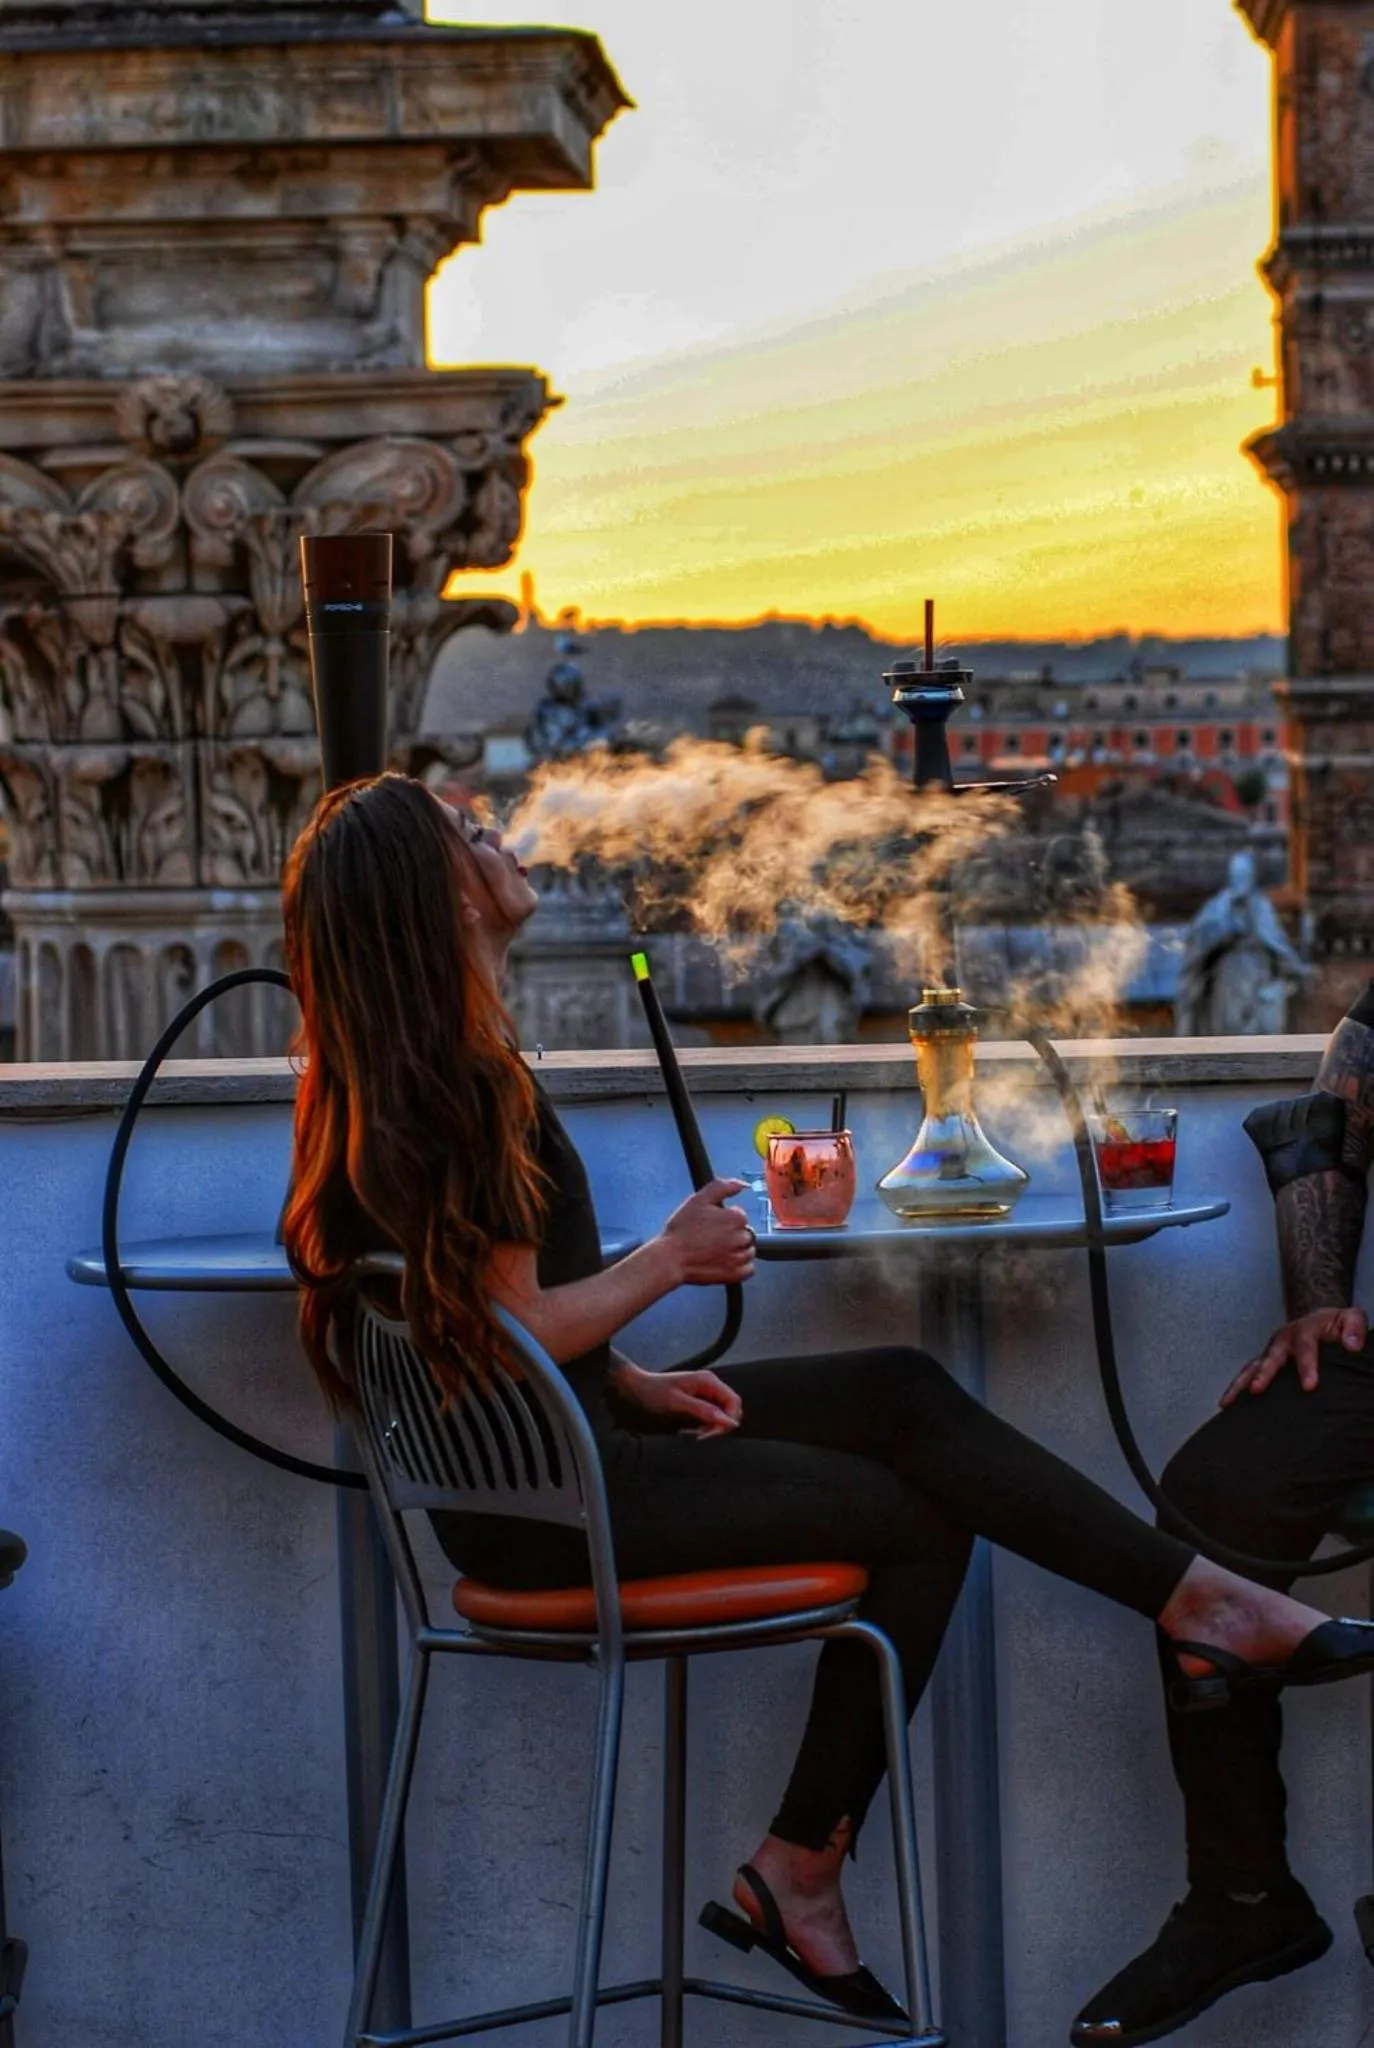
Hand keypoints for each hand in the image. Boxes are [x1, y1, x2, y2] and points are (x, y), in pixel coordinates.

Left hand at [611, 1360, 743, 1437]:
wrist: (634, 1389)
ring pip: (720, 1417)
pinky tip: (688, 1431)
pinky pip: (709, 1419)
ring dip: (709, 1429)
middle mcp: (710, 1387)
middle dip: (719, 1426)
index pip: (734, 1402)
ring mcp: (704, 1396)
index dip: (728, 1420)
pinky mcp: (697, 1405)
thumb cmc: (653, 1392)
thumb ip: (704, 1411)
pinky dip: (702, 1428)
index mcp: (708, 1381)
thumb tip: (729, 1422)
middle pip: (730, 1410)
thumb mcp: (677, 1403)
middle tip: (699, 1436)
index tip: (711, 1433)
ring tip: (690, 1433)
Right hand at [660, 1178, 756, 1285]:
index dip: (724, 1219)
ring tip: (716, 1251)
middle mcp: (742, 1237)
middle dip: (732, 1234)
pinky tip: (724, 1262)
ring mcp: (739, 1257)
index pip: (740, 1216)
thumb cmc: (681, 1230)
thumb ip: (722, 1187)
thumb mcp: (698, 1199)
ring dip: (737, 1250)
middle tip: (711, 1238)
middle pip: (745, 1233)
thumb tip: (742, 1184)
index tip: (711, 1225)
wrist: (671, 1258)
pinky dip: (740, 1266)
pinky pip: (748, 1269)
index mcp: (736, 1218)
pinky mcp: (736, 1274)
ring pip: (748, 1251)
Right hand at [1221, 1305, 1368, 1403]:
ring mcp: (1272, 1350)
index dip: (1306, 1366)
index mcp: (1305, 1329)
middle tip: (1257, 1389)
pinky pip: (1248, 1373)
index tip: (1309, 1386)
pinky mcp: (1266, 1361)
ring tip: (1228, 1400)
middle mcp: (1283, 1339)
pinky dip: (1237, 1387)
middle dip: (1264, 1373)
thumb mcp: (1350, 1318)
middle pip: (1271, 1356)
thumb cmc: (1336, 1325)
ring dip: (1240, 1382)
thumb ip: (1353, 1328)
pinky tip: (1227, 1403)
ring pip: (1252, 1366)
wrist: (1322, 1322)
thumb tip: (1351, 1345)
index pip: (1305, 1347)